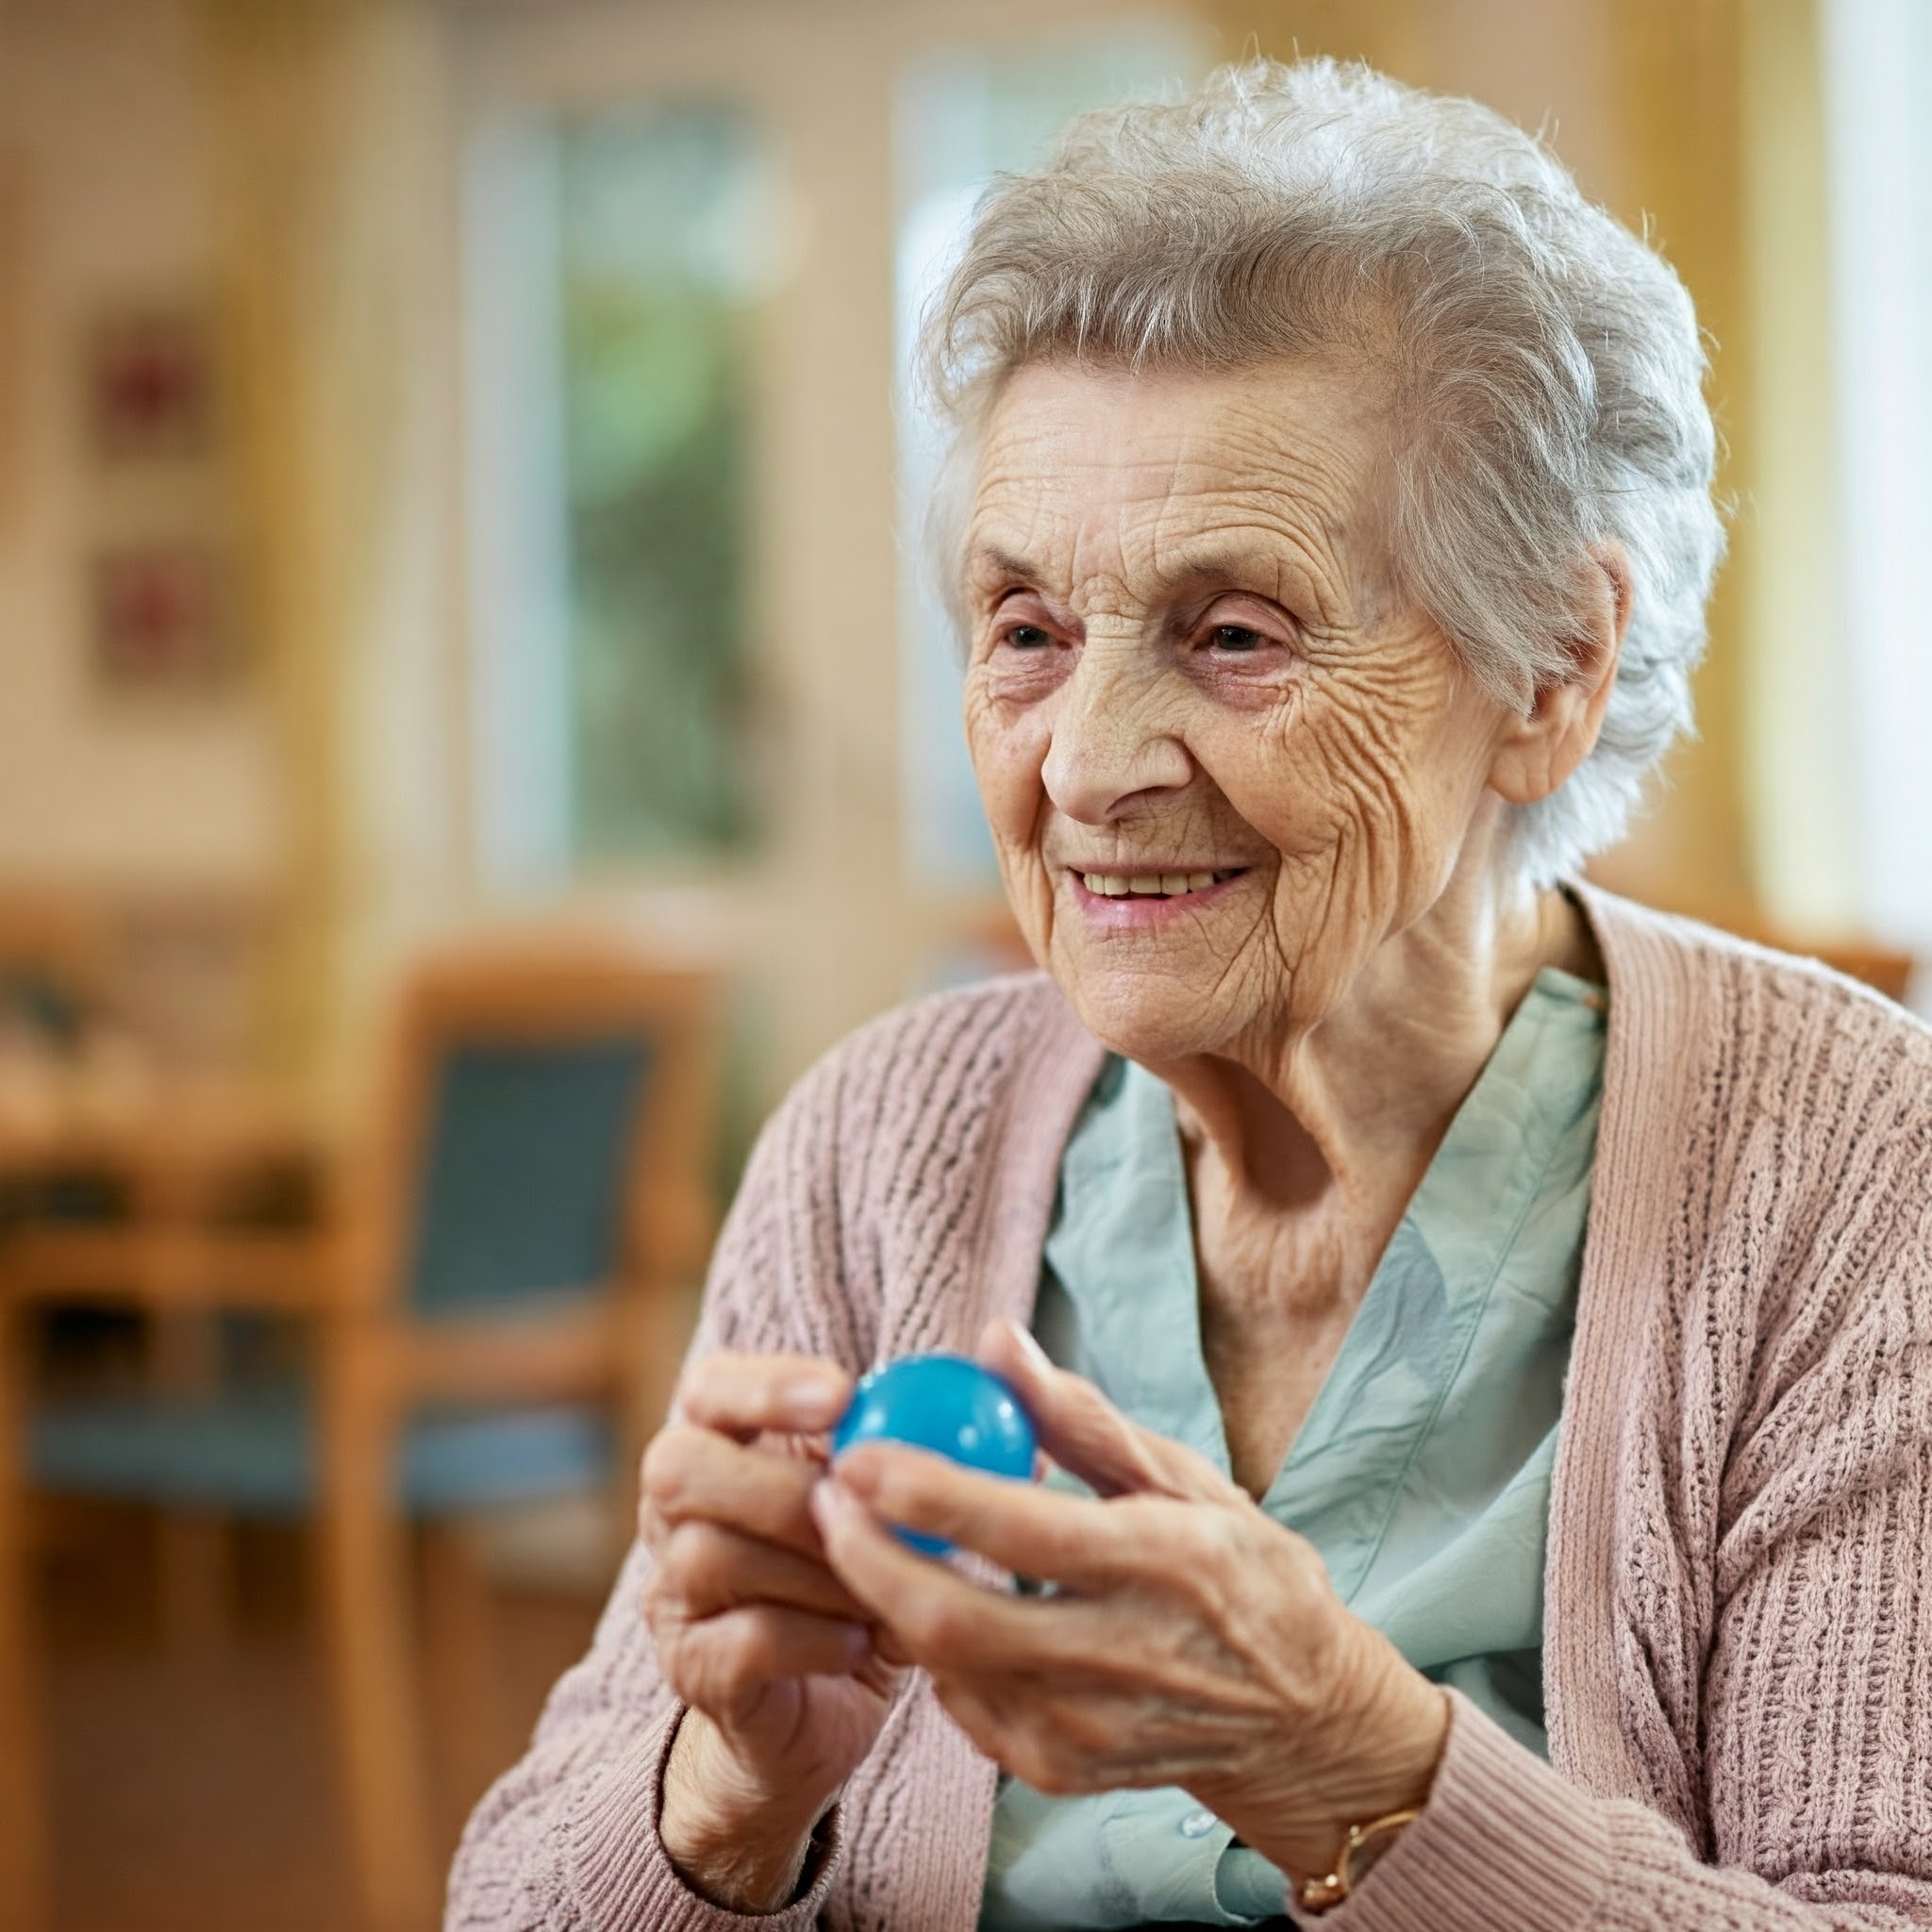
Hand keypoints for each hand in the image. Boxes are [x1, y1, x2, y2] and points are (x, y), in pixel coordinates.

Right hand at [639, 1352, 904, 1910]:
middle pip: (678, 1466)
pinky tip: (863, 1641)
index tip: (843, 1394)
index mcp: (720, 1446)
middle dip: (777, 1484)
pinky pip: (742, 1641)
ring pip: (710, 1555)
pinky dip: (815, 1637)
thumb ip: (925, 1450)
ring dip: (815, 1568)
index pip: (709, 1386)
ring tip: (882, 1587)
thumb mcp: (887, 1506)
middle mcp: (672, 1513)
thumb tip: (1012, 1397)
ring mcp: (672, 1594)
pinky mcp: (694, 1670)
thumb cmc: (861, 1578)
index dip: (764, 1385)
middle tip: (854, 1505)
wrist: (824, 1708)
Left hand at [810, 1320, 1447, 1885]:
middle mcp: (1123, 1658)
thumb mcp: (1181, 1477)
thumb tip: (994, 1340)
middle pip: (954, 1619)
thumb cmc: (1237, 1571)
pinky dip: (930, 1648)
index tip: (857, 1451)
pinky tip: (929, 1599)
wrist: (1299, 1718)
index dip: (925, 1493)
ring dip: (886, 1596)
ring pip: (944, 1666)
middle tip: (823, 1495)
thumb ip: (1079, 1416)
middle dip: (867, 1555)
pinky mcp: (1060, 1770)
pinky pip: (962, 1705)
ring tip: (858, 1534)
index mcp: (1161, 1565)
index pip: (1019, 1531)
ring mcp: (1087, 1729)